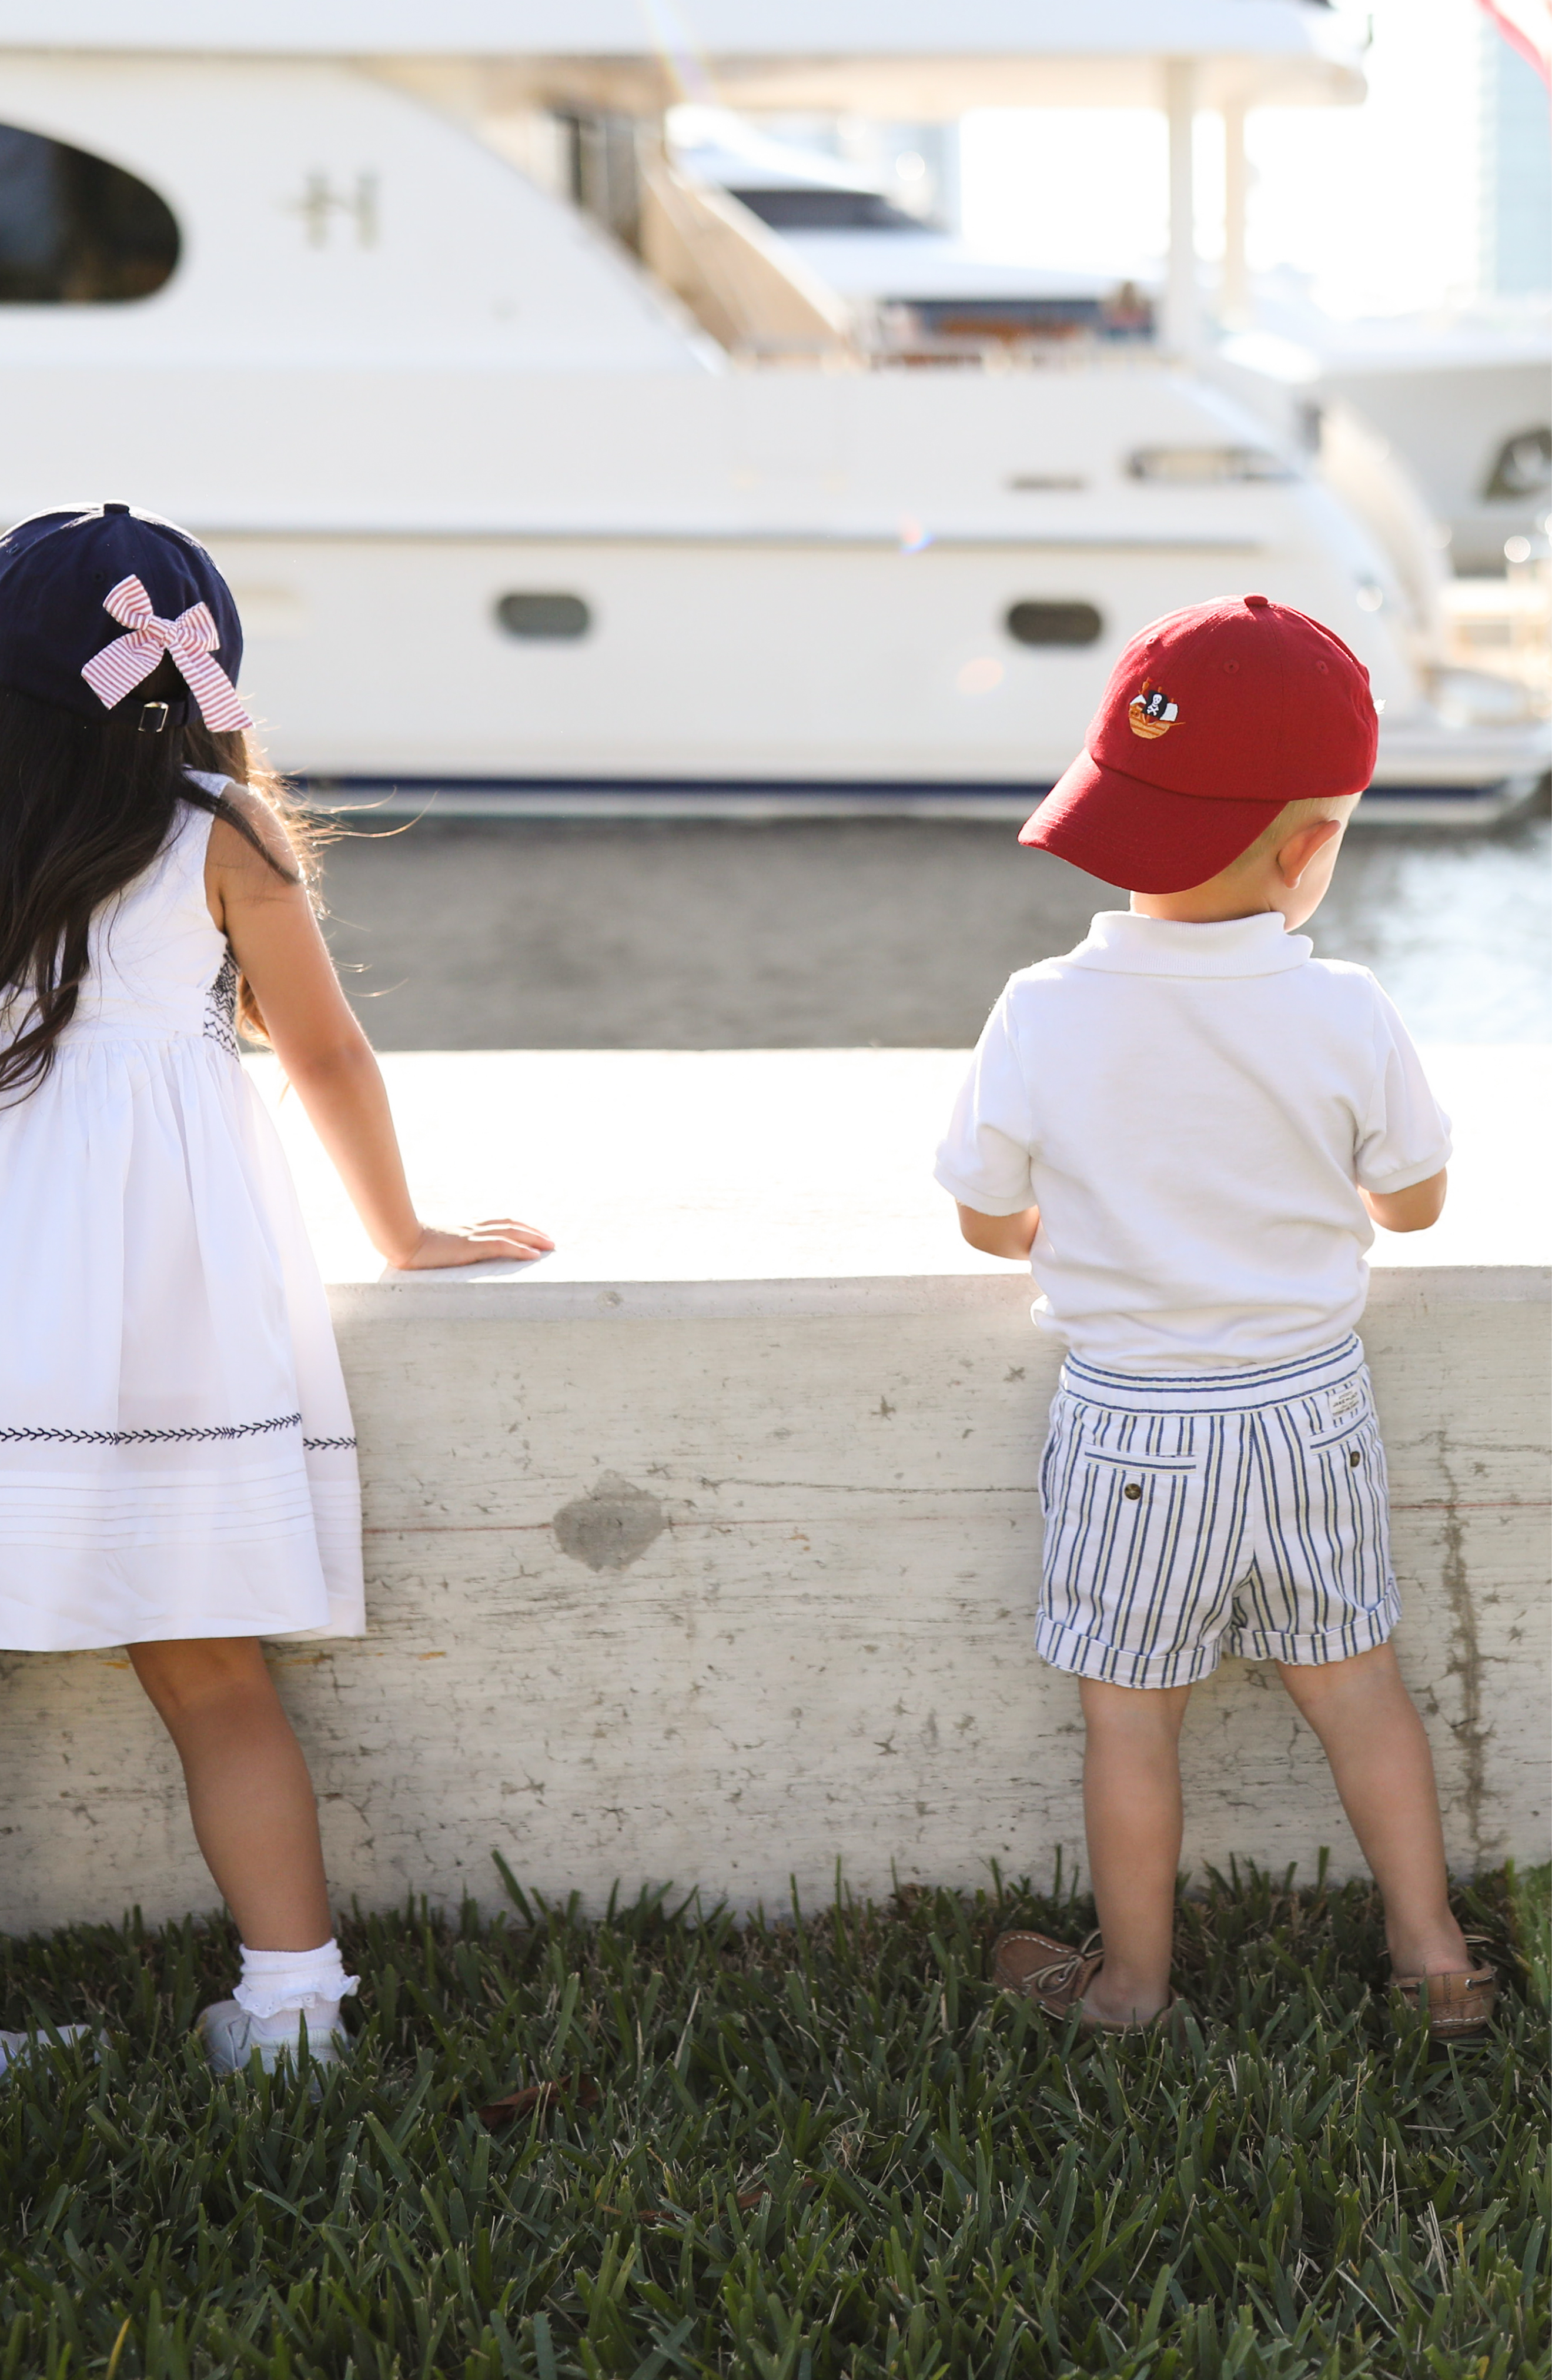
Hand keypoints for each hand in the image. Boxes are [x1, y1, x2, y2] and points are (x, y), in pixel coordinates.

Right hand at [388, 1218, 554, 1269]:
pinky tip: (534, 1256)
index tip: (535, 1234)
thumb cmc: (411, 1244)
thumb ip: (448, 1246)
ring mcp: (472, 1236)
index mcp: (466, 1227)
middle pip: (511, 1225)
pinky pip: (501, 1246)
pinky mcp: (469, 1247)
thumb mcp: (436, 1245)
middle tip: (551, 1242)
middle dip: (533, 1232)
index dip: (520, 1227)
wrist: (399, 1239)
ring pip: (511, 1233)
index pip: (500, 1223)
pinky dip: (519, 1250)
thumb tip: (452, 1254)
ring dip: (533, 1239)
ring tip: (550, 1247)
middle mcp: (473, 1227)